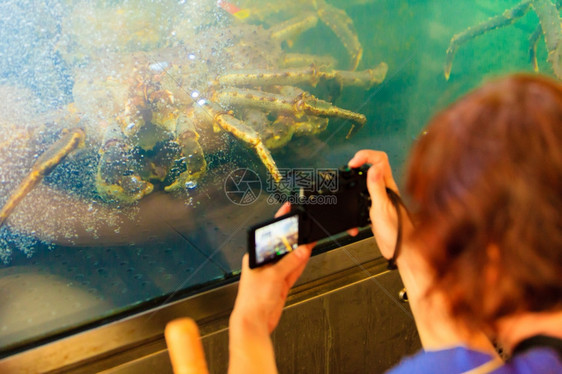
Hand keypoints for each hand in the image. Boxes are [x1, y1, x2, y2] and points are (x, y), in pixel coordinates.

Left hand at [231, 201, 313, 333]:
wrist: (254, 322)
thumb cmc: (252, 300)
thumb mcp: (273, 277)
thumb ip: (289, 263)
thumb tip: (301, 251)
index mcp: (255, 257)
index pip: (269, 235)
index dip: (279, 221)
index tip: (287, 209)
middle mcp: (263, 263)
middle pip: (282, 246)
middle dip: (294, 238)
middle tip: (306, 227)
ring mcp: (273, 274)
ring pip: (290, 258)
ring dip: (299, 251)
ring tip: (310, 240)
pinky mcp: (281, 283)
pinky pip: (293, 270)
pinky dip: (300, 263)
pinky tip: (306, 255)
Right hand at [348, 150, 410, 259]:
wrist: (401, 251)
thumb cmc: (397, 232)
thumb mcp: (382, 208)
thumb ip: (377, 187)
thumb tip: (373, 167)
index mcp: (388, 185)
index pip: (379, 159)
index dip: (365, 156)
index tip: (353, 163)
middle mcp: (385, 189)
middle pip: (373, 165)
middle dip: (360, 163)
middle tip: (349, 168)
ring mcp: (381, 197)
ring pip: (367, 180)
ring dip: (357, 178)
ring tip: (349, 180)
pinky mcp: (376, 207)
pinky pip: (365, 196)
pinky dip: (357, 197)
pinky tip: (354, 202)